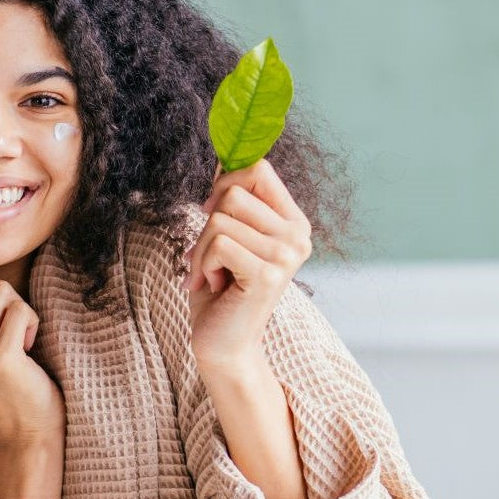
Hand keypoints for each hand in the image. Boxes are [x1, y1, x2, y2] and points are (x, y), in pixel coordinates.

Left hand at [182, 157, 311, 371]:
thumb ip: (230, 198)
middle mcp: (297, 236)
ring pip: (220, 219)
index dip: (226, 183)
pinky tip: (215, 285)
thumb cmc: (221, 290)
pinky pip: (218, 243)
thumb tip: (226, 154)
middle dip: (207, 222)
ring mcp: (286, 256)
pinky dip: (203, 264)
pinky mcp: (268, 275)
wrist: (224, 344)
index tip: (212, 212)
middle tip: (211, 255)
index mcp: (293, 222)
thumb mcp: (226, 236)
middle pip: (234, 192)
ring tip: (213, 274)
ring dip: (201, 250)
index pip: (258, 169)